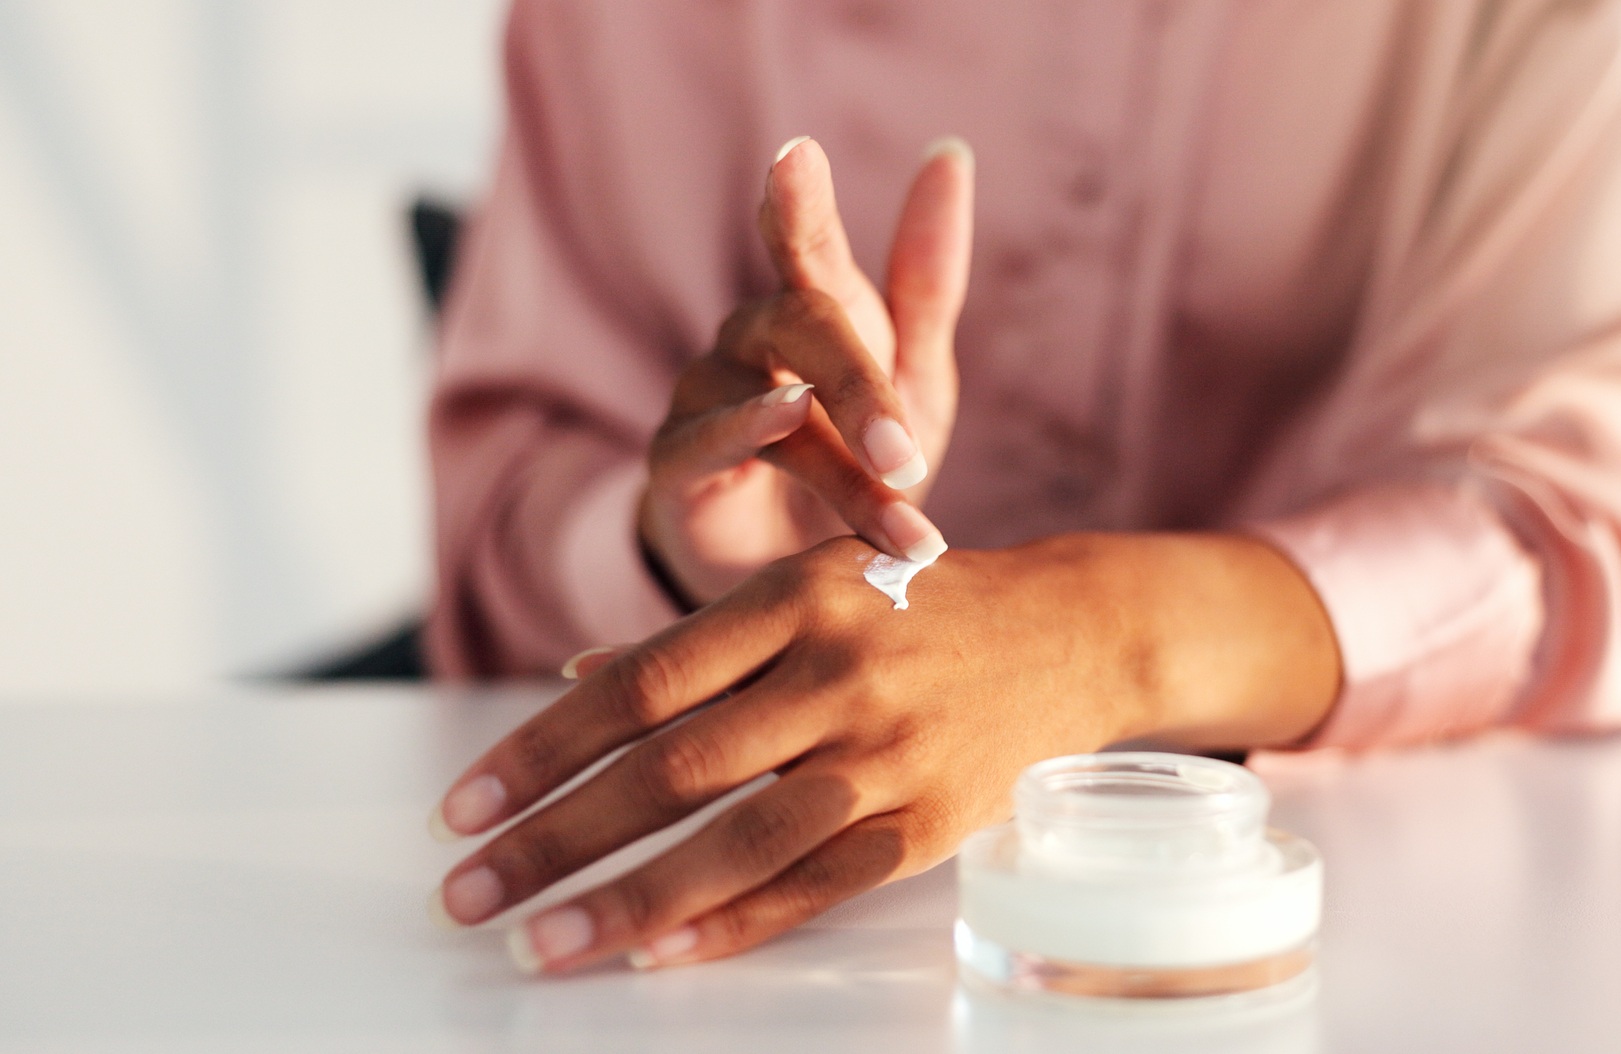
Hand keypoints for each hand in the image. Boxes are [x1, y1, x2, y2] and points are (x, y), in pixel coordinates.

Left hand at [428, 533, 1340, 972]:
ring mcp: (886, 756)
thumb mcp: (810, 585)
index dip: (542, 751)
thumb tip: (569, 687)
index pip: (640, 687)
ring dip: (624, 904)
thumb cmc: (914, 607)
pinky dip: (727, 926)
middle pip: (671, 772)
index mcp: (795, 599)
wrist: (1069, 637)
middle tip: (464, 893)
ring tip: (538, 946)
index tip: (463, 807)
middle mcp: (838, 673)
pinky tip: (653, 956)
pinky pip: (810, 890)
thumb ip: (694, 642)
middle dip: (555, 839)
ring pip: (735, 844)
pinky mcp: (924, 825)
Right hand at [641, 136, 973, 605]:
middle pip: (803, 325)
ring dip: (846, 466)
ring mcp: (707, 393)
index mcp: (814, 306)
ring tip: (899, 491)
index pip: (804, 239)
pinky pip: (708, 443)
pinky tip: (782, 424)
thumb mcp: (912, 372)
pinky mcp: (676, 460)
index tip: (796, 155)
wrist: (786, 563)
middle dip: (861, 385)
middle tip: (905, 450)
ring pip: (779, 409)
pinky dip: (746, 438)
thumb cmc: (856, 452)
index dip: (797, 200)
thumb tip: (950, 152)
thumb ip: (928, 278)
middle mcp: (753, 337)